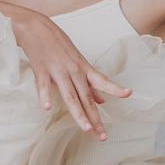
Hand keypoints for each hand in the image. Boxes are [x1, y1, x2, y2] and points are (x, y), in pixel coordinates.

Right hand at [5, 6, 131, 137]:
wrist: (36, 28)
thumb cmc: (57, 44)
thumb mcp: (77, 60)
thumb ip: (89, 82)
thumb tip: (102, 100)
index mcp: (83, 69)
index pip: (102, 81)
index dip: (115, 88)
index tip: (129, 94)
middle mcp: (74, 71)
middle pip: (86, 98)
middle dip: (95, 118)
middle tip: (102, 136)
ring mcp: (58, 71)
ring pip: (70, 96)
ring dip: (78, 113)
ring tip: (86, 128)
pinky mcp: (41, 70)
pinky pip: (44, 86)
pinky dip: (46, 96)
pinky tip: (47, 108)